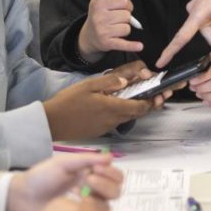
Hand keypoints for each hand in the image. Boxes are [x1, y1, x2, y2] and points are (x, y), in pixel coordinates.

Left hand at [7, 153, 122, 210]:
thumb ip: (86, 159)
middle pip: (116, 191)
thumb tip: (110, 157)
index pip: (115, 175)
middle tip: (88, 180)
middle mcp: (93, 191)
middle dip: (105, 184)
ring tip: (78, 194)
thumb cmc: (42, 176)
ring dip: (98, 198)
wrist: (22, 197)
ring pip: (108, 206)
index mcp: (91, 174)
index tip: (95, 168)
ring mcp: (86, 208)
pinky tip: (75, 206)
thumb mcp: (63, 163)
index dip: (110, 172)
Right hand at [44, 62, 159, 139]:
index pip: (141, 107)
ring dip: (134, 108)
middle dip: (147, 104)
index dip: (152, 101)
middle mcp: (113, 120)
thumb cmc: (68, 102)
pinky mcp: (99, 131)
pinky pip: (116, 121)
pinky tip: (117, 104)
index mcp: (112, 108)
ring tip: (136, 96)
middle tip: (153, 94)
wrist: (52, 122)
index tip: (158, 94)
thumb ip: (109, 82)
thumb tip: (126, 80)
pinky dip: (122, 113)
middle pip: (137, 114)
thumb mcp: (89, 85)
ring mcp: (106, 127)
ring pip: (127, 118)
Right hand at [78, 0, 141, 57]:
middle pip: (126, 15)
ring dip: (124, 28)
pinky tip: (139, 46)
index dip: (126, 3)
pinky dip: (132, 46)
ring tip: (115, 27)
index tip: (122, 6)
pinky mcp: (108, 43)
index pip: (123, 0)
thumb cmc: (99, 13)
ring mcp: (103, 31)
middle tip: (117, 18)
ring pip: (127, 28)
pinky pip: (123, 44)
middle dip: (125, 16)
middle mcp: (99, 18)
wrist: (90, 35)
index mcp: (98, 4)